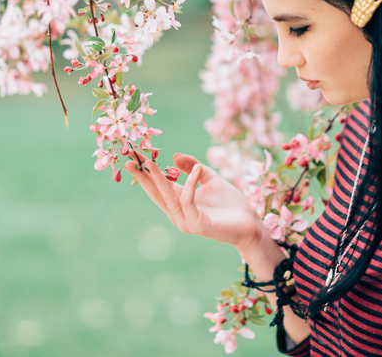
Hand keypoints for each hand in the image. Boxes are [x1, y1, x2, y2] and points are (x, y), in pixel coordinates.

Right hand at [124, 152, 263, 251]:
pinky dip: (190, 184)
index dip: (144, 173)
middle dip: (143, 176)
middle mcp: (178, 214)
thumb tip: (175, 156)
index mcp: (179, 203)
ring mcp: (186, 221)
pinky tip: (195, 169)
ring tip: (149, 161)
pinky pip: (188, 201)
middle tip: (130, 158)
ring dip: (158, 179)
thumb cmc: (231, 203)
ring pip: (168, 197)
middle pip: (155, 193)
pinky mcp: (198, 225)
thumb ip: (194, 168)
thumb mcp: (211, 179)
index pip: (157, 187)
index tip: (133, 156)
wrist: (250, 223)